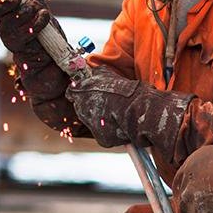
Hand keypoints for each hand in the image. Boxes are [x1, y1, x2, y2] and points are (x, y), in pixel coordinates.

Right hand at [0, 0, 70, 104]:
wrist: (59, 72)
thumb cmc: (49, 43)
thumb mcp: (42, 12)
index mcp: (11, 18)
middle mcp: (8, 31)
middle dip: (10, 1)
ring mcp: (14, 44)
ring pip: (11, 23)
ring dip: (28, 13)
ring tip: (42, 14)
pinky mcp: (23, 55)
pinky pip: (25, 35)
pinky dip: (36, 23)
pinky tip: (44, 20)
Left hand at [66, 66, 193, 153]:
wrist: (141, 109)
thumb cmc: (128, 91)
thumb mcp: (107, 74)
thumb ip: (95, 74)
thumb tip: (91, 73)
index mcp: (81, 92)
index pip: (71, 93)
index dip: (80, 92)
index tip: (86, 92)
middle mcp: (82, 110)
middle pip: (81, 109)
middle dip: (91, 106)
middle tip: (107, 102)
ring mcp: (91, 125)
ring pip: (92, 122)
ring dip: (100, 118)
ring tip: (116, 112)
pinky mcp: (102, 139)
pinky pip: (103, 133)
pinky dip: (110, 130)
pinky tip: (119, 122)